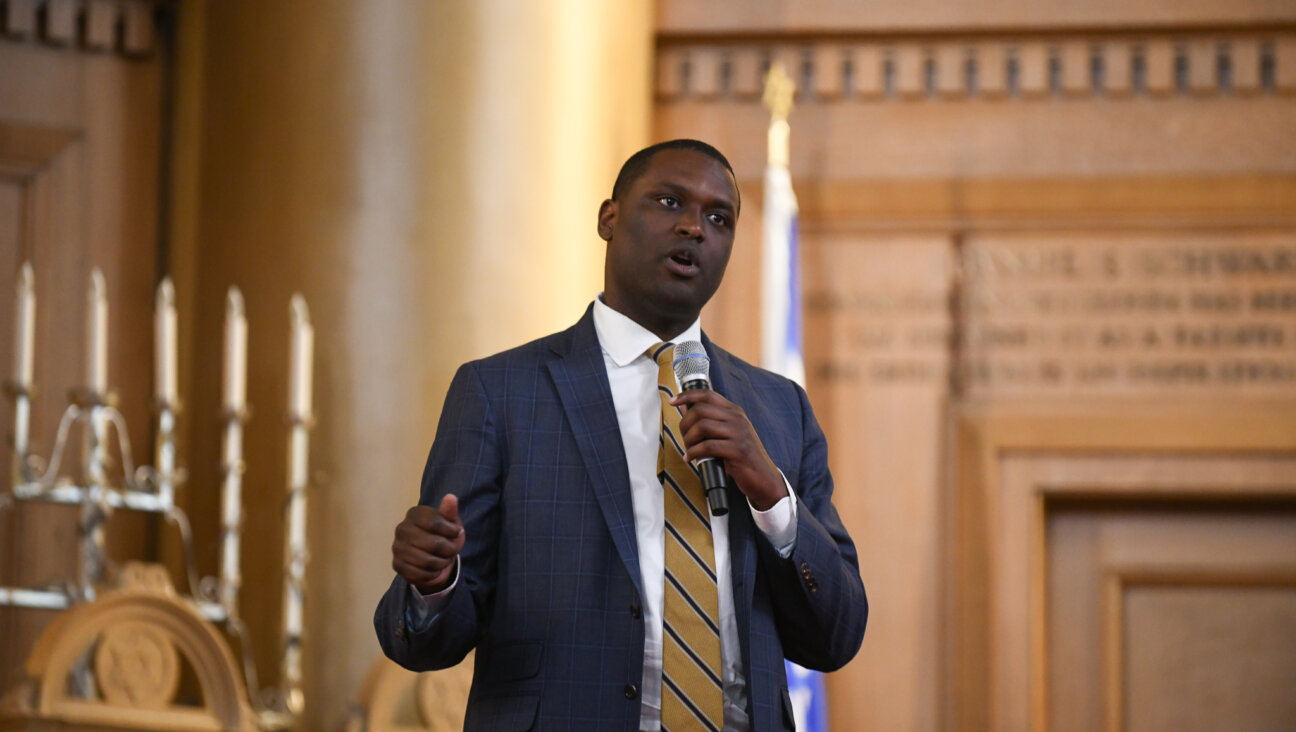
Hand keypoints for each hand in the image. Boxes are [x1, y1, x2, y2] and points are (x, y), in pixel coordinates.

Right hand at [391, 494, 464, 593]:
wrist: (434, 556)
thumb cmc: (444, 535)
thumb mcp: (451, 522)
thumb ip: (450, 511)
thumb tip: (451, 497)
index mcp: (415, 514)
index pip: (436, 523)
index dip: (452, 531)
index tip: (457, 532)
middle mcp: (402, 528)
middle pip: (435, 544)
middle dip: (449, 550)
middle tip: (452, 550)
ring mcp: (397, 547)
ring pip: (428, 561)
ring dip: (442, 563)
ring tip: (443, 559)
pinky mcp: (397, 565)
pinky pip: (420, 574)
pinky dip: (432, 574)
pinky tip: (433, 569)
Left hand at [671, 390, 787, 509]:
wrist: (764, 477)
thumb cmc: (742, 457)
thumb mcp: (730, 434)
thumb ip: (712, 422)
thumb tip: (685, 411)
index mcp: (734, 411)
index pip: (708, 395)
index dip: (687, 395)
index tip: (673, 401)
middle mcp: (737, 418)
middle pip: (701, 410)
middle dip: (685, 424)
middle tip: (684, 437)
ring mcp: (739, 433)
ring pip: (702, 426)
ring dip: (689, 439)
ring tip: (689, 450)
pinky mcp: (738, 450)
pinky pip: (708, 446)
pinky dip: (694, 452)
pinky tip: (691, 458)